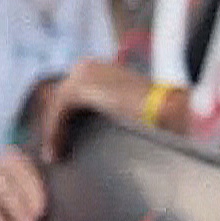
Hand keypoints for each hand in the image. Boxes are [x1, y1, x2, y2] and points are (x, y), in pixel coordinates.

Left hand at [34, 59, 172, 160]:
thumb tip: (100, 125)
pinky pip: (58, 113)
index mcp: (101, 68)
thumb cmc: (158, 111)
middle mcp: (88, 66)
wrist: (166, 108)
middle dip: (56, 124)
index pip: (72, 94)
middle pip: (61, 99)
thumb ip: (110, 108)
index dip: (64, 118)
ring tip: (54, 154)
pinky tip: (56, 150)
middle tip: (55, 147)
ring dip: (53, 132)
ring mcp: (82, 74)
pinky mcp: (78, 88)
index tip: (65, 138)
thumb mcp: (127, 106)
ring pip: (57, 107)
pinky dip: (54, 133)